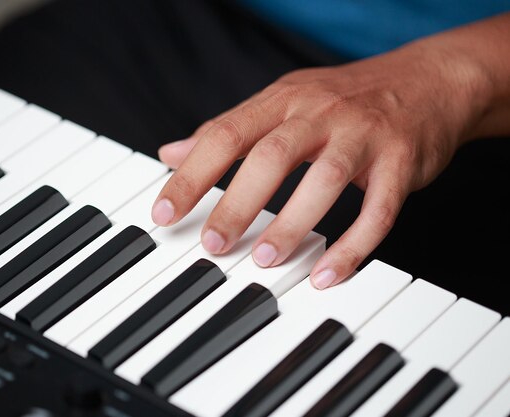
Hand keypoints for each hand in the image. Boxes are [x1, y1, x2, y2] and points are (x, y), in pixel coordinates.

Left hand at [152, 36, 492, 288]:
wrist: (427, 81)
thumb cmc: (344, 99)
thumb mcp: (280, 101)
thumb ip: (227, 129)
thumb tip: (170, 153)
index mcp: (282, 100)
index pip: (224, 134)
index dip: (190, 176)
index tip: (163, 215)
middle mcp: (319, 113)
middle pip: (271, 156)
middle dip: (236, 204)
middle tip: (214, 246)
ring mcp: (363, 135)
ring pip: (324, 180)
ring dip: (292, 224)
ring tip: (265, 261)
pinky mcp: (401, 161)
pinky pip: (379, 210)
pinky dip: (354, 246)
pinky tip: (327, 273)